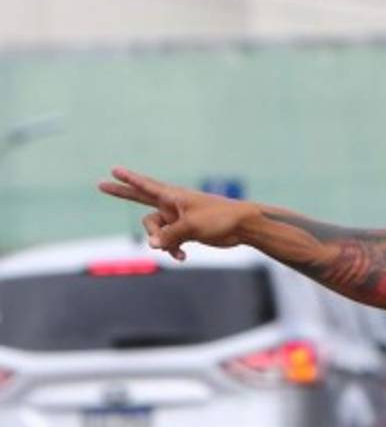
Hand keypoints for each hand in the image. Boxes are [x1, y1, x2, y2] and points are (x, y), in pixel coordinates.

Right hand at [97, 167, 255, 260]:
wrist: (242, 227)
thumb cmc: (219, 218)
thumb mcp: (190, 226)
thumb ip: (168, 236)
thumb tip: (151, 246)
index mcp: (172, 196)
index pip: (144, 185)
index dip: (128, 179)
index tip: (114, 170)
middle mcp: (172, 205)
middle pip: (140, 200)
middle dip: (122, 194)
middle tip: (101, 185)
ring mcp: (177, 218)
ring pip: (156, 231)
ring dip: (162, 242)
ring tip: (176, 249)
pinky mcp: (186, 232)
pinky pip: (169, 242)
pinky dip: (172, 249)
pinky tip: (182, 257)